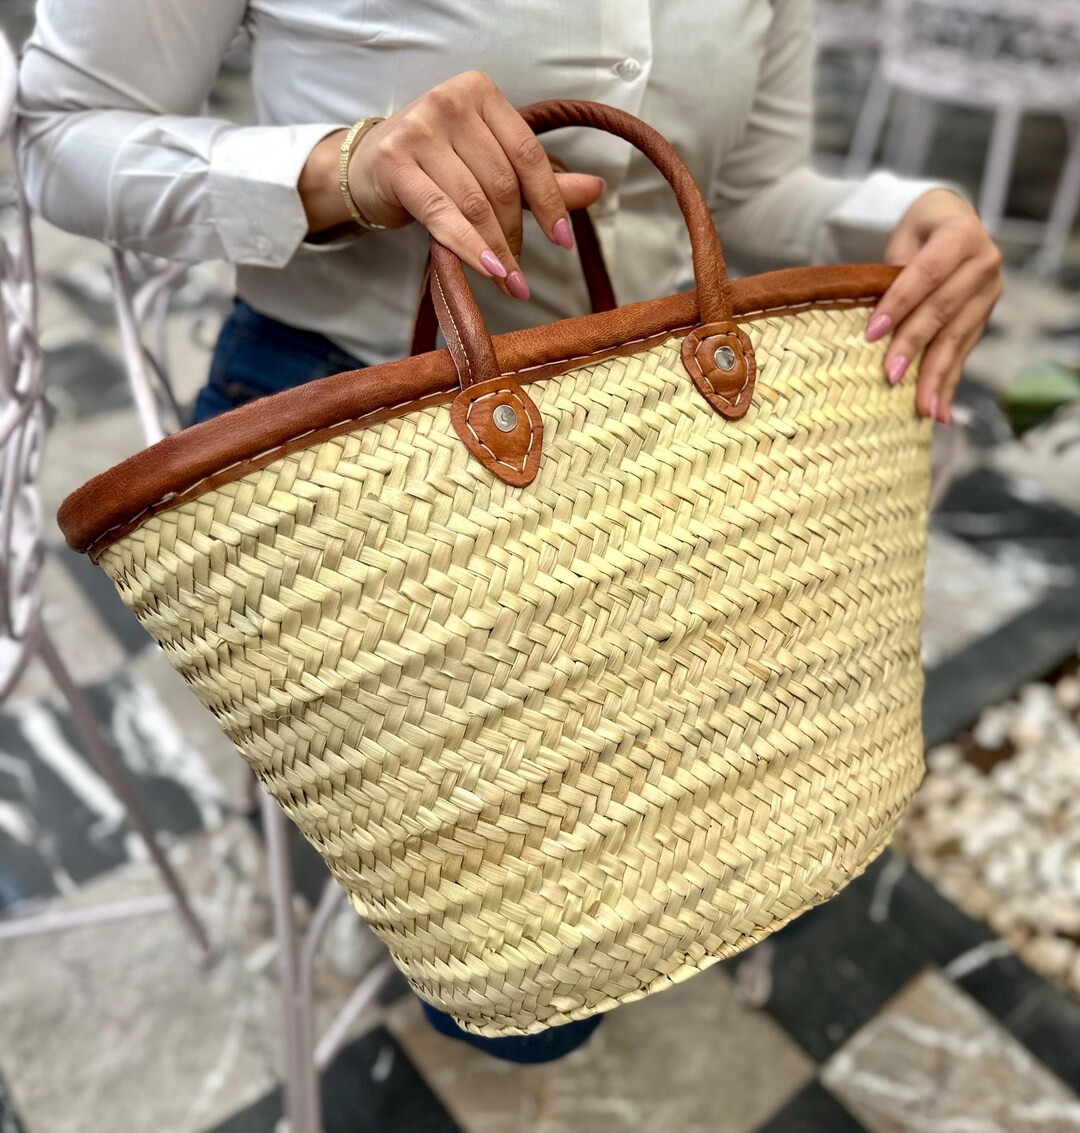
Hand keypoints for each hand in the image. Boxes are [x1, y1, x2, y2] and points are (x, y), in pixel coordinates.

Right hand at [313, 71, 604, 300]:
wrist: (365, 166)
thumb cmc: (435, 164)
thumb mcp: (488, 163)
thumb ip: (539, 178)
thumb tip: (595, 189)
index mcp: (480, 92)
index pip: (527, 153)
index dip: (550, 202)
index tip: (563, 242)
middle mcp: (449, 102)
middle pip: (501, 183)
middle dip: (516, 235)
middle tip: (520, 272)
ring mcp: (419, 130)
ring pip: (475, 204)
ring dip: (496, 251)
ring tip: (509, 282)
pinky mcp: (395, 163)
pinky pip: (443, 215)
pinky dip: (470, 248)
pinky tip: (490, 272)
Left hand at [865, 189, 1002, 423]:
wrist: (949, 221)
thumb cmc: (915, 234)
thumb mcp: (900, 241)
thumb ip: (891, 276)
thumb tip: (873, 328)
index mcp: (961, 233)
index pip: (928, 272)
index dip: (900, 303)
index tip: (872, 333)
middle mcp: (984, 261)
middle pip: (944, 309)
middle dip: (915, 345)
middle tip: (890, 376)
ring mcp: (989, 291)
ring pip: (957, 336)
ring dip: (936, 376)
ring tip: (921, 409)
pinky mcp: (984, 316)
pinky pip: (963, 352)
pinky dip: (948, 383)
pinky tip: (940, 412)